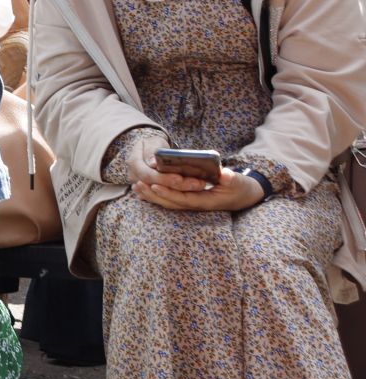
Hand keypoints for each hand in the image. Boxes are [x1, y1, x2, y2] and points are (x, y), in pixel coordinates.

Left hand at [133, 164, 265, 211]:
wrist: (243, 196)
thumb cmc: (240, 187)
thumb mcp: (239, 182)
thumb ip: (231, 179)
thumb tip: (224, 174)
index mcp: (207, 201)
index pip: (184, 199)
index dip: (168, 193)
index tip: (154, 185)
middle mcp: (196, 205)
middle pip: (171, 203)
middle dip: (153, 195)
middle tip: (137, 185)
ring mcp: (192, 204)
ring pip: (168, 203)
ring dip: (151, 196)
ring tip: (135, 187)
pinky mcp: (189, 200)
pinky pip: (170, 200)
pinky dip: (157, 196)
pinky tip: (143, 192)